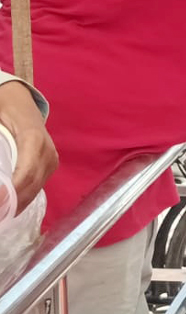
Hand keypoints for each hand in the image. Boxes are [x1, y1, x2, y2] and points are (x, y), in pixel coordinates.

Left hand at [0, 80, 56, 211]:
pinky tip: (10, 208)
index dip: (11, 192)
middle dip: (12, 203)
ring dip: (17, 205)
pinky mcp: (50, 163)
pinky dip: (23, 199)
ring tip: (2, 214)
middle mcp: (47, 151)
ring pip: (36, 188)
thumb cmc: (3, 107)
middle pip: (32, 185)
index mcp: (33, 139)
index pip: (25, 173)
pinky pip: (37, 185)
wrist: (18, 100)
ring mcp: (51, 158)